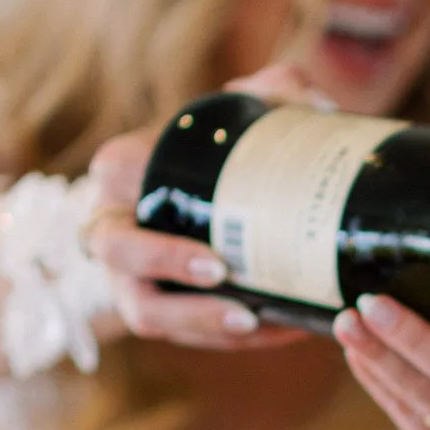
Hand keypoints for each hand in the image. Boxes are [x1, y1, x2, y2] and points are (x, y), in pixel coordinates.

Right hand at [84, 61, 320, 353]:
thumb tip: (317, 107)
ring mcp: (128, 274)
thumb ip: (276, 92)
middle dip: (173, 280)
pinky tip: (281, 330)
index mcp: (119, 172)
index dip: (155, 236)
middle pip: (122, 259)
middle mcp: (111, 227)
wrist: (211, 188)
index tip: (217, 257)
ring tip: (253, 324)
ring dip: (198, 325)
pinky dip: (228, 336)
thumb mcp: (244, 112)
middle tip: (231, 286)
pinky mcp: (157, 307)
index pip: (115, 185)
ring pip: (146, 313)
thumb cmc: (216, 147)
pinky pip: (183, 333)